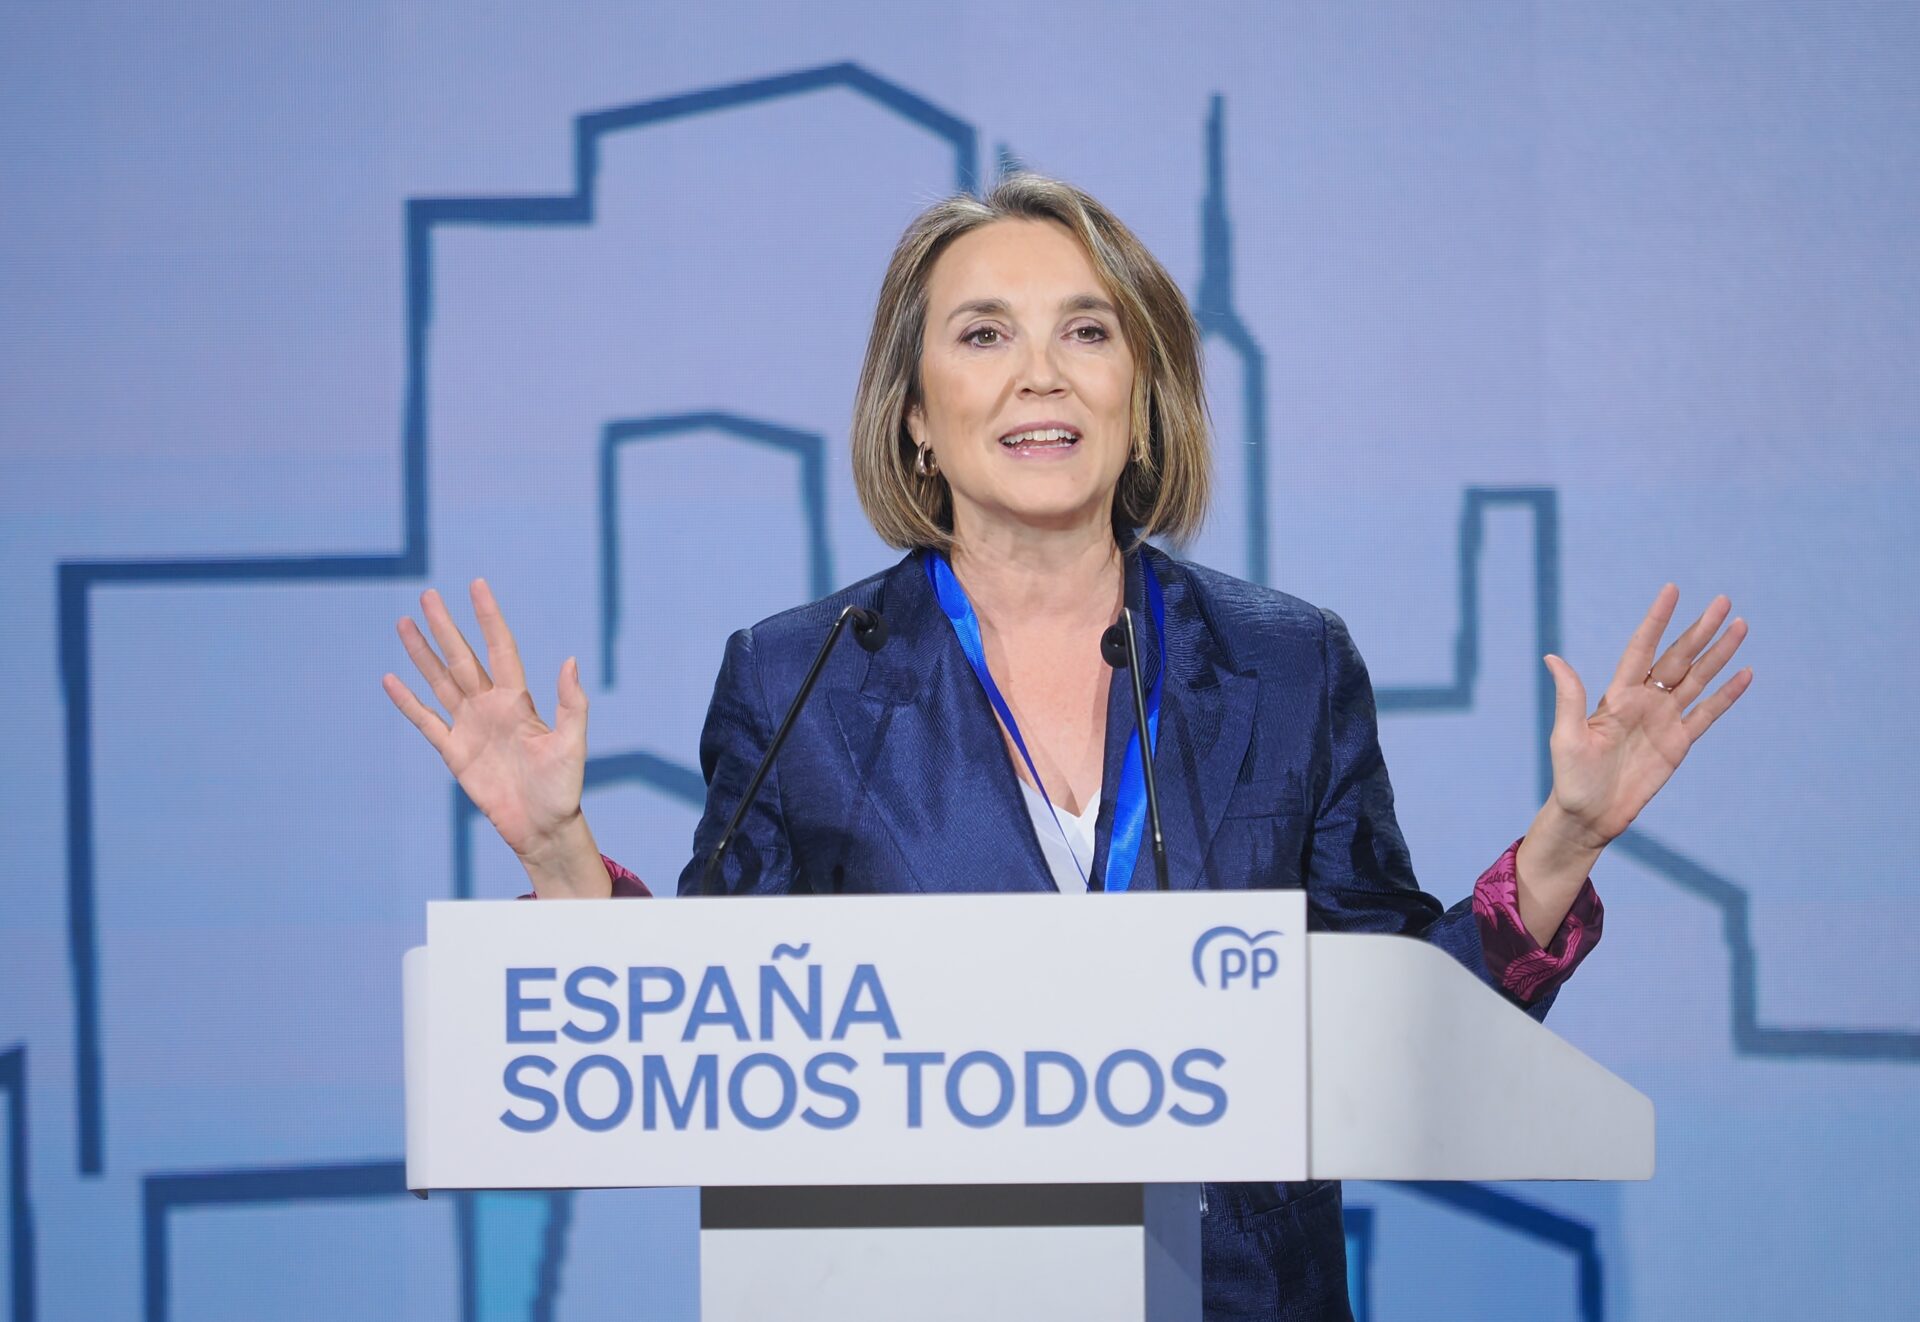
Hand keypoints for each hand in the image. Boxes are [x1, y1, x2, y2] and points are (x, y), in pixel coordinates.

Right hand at [382, 579, 606, 894]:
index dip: (488, 618)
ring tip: (404, 624)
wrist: (543, 826)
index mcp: (519, 700)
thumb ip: (572, 703)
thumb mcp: (572, 743)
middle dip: (445, 627)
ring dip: (422, 654)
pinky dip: (408, 702)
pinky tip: (391, 679)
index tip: (477, 586)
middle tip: (428, 594)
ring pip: (440, 682)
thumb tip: (570, 660)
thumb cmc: (563, 786)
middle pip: (462, 658)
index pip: (500, 648)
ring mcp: (470, 727)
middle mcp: (491, 707)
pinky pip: (426, 721)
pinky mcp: (455, 753)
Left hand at [1541, 583, 1753, 850]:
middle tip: (1724, 601)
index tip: (1672, 590)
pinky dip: (1726, 695)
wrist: (1588, 816)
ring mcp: (1664, 720)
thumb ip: (1570, 696)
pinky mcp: (1678, 744)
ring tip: (1741, 625)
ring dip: (1719, 653)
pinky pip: (1707, 714)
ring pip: (1698, 679)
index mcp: (1617, 695)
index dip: (1657, 620)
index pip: (1642, 648)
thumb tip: (1551, 657)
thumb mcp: (1566, 736)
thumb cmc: (1570, 777)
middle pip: (1678, 657)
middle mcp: (1643, 701)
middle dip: (1700, 629)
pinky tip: (1744, 673)